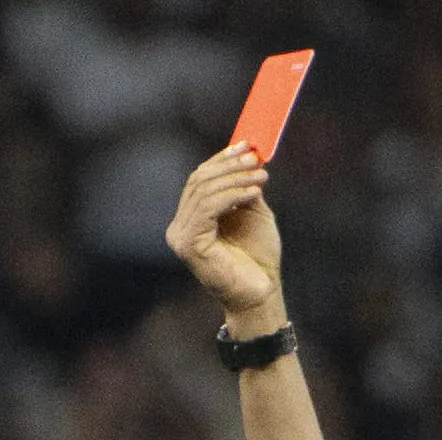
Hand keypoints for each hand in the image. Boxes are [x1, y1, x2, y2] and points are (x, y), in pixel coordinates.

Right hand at [166, 145, 287, 329]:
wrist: (260, 292)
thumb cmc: (257, 257)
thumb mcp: (252, 212)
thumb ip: (243, 187)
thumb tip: (247, 155)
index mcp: (190, 219)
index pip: (199, 179)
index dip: (222, 159)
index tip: (247, 146)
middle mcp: (179, 227)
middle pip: (198, 181)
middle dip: (229, 166)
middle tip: (256, 159)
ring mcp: (181, 237)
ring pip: (204, 192)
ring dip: (236, 179)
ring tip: (261, 177)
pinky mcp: (189, 245)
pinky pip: (208, 208)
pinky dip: (233, 195)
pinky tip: (254, 193)